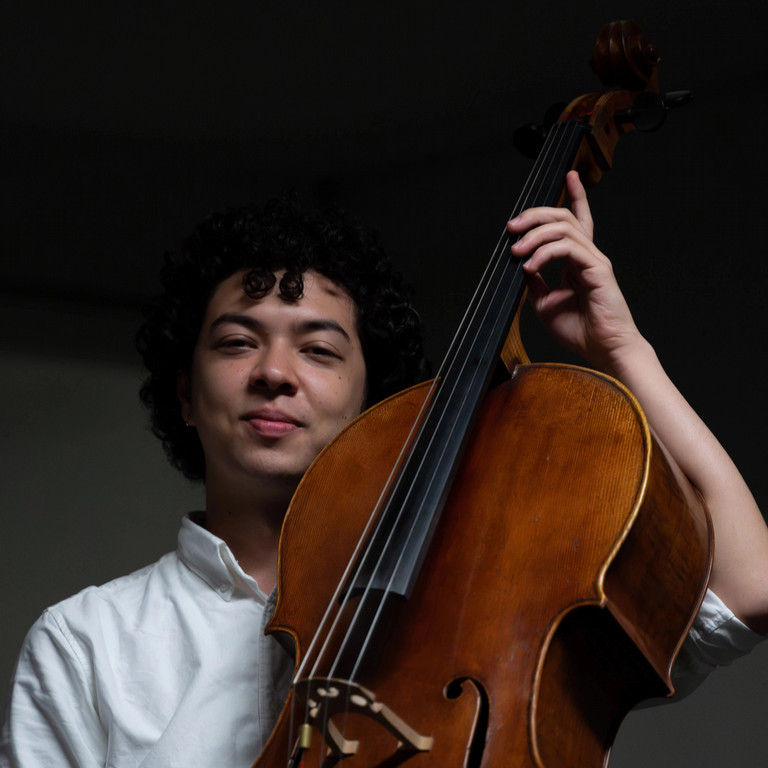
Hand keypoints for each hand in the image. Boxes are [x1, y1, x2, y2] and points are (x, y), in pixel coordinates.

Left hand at [506, 170, 642, 374]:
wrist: (603, 349)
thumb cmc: (580, 330)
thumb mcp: (545, 303)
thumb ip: (535, 282)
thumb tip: (520, 266)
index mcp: (577, 260)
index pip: (577, 220)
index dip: (575, 195)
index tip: (569, 175)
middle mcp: (587, 255)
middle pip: (563, 217)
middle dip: (535, 215)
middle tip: (512, 226)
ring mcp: (594, 260)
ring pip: (564, 228)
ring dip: (534, 235)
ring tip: (517, 251)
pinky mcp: (598, 269)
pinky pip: (568, 248)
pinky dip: (545, 253)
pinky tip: (530, 266)